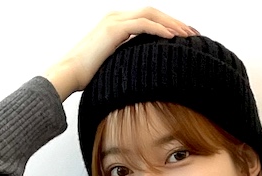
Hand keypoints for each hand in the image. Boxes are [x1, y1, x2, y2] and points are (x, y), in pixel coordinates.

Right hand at [45, 9, 199, 100]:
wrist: (67, 75)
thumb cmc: (86, 77)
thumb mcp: (111, 66)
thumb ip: (126, 62)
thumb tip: (142, 75)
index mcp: (116, 24)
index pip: (148, 19)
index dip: (168, 25)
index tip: (184, 38)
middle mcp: (116, 17)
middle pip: (153, 12)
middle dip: (175, 22)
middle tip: (194, 34)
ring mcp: (115, 20)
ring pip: (151, 15)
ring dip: (172, 24)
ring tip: (188, 36)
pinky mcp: (114, 29)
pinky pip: (143, 25)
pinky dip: (160, 30)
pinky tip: (173, 38)